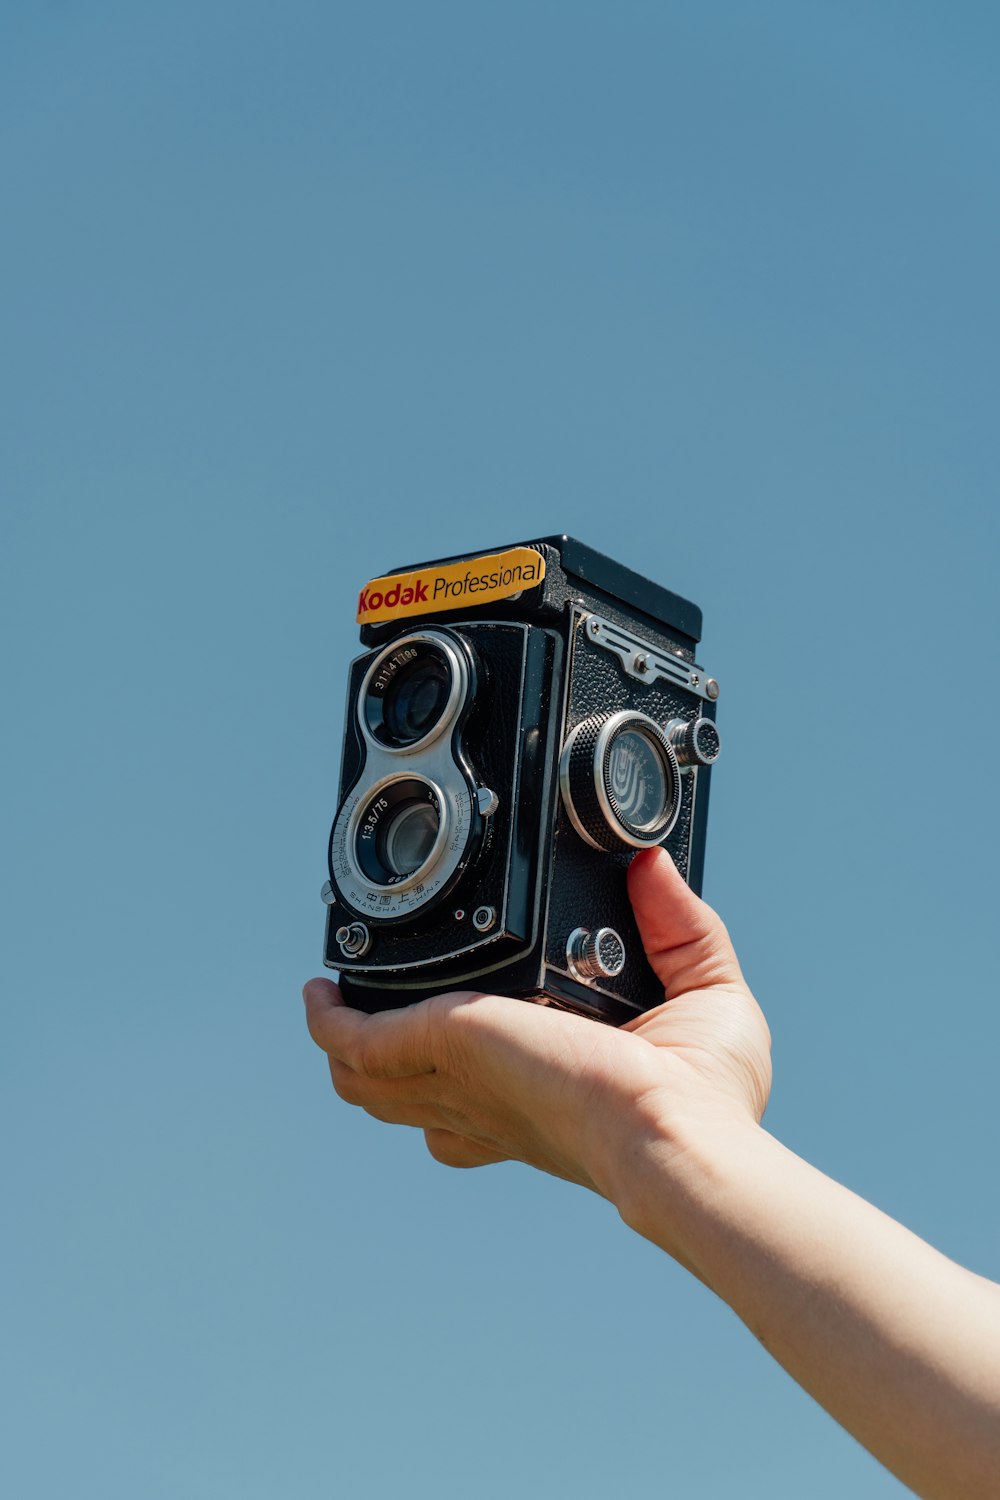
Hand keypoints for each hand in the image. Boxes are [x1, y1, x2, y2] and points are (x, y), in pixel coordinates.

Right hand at [303, 847, 770, 1206]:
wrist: (678, 1133)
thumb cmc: (704, 1102)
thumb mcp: (703, 994)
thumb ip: (681, 927)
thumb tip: (654, 864)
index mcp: (544, 1094)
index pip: (475, 1106)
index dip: (448, 1083)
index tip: (436, 1042)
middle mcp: (493, 1097)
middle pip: (405, 1095)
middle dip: (373, 1065)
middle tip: (356, 1016)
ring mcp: (464, 1077)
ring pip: (371, 1078)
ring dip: (343, 1042)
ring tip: (324, 1002)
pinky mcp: (450, 1042)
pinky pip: (366, 1042)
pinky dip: (336, 1024)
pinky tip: (322, 998)